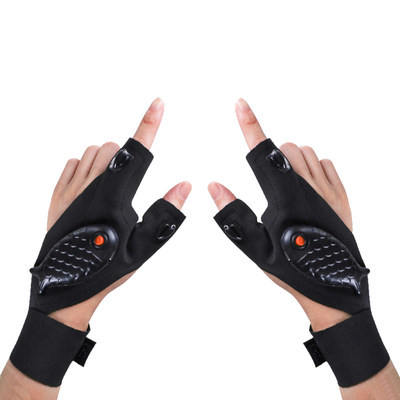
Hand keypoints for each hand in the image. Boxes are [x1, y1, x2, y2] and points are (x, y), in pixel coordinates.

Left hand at [47, 98, 190, 330]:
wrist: (68, 286)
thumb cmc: (110, 268)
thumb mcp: (145, 244)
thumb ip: (167, 212)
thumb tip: (185, 185)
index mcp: (115, 196)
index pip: (137, 152)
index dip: (150, 124)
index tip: (158, 104)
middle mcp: (91, 186)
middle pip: (114, 148)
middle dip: (128, 156)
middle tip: (131, 182)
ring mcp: (71, 190)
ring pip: (93, 152)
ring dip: (108, 159)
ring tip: (113, 185)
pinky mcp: (57, 196)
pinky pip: (72, 163)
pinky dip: (85, 166)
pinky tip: (91, 185)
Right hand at [208, 98, 349, 330]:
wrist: (330, 287)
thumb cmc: (290, 268)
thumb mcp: (253, 245)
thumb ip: (232, 213)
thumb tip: (214, 184)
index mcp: (284, 197)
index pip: (262, 153)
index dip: (249, 125)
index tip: (241, 104)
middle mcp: (308, 187)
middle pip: (285, 148)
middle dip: (271, 156)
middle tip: (267, 182)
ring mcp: (328, 190)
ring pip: (306, 152)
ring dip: (290, 160)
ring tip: (285, 187)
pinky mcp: (342, 196)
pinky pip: (326, 163)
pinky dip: (312, 166)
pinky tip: (307, 186)